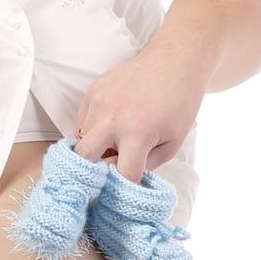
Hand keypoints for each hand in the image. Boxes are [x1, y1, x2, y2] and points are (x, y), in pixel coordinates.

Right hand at [73, 37, 205, 183]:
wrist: (175, 61)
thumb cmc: (179, 103)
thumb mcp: (173, 142)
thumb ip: (147, 165)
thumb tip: (124, 179)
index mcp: (137, 132)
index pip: (121, 175)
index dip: (122, 190)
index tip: (120, 198)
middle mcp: (112, 117)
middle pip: (84, 159)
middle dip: (91, 173)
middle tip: (102, 178)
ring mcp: (99, 101)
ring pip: (81, 140)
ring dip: (94, 149)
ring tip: (115, 144)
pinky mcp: (93, 91)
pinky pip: (81, 121)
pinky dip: (92, 131)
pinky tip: (111, 126)